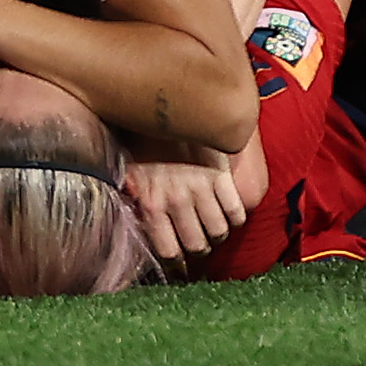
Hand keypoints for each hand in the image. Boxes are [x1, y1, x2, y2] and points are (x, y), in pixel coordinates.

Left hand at [123, 142, 247, 261]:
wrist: (165, 101)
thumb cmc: (143, 134)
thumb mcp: (128, 166)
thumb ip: (134, 193)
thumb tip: (136, 214)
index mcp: (151, 203)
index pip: (169, 252)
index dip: (179, 264)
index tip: (183, 264)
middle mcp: (176, 201)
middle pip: (198, 246)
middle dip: (201, 248)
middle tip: (201, 241)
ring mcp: (201, 189)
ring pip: (219, 233)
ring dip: (219, 233)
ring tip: (215, 225)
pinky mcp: (222, 175)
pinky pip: (237, 212)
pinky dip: (236, 216)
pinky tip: (230, 209)